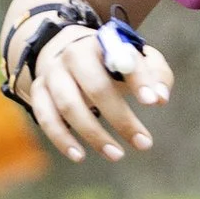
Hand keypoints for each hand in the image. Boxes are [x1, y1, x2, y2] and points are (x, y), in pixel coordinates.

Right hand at [31, 24, 174, 164]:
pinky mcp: (39, 91)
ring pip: (68, 106)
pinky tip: (79, 155)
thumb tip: (160, 98)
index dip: (138, 79)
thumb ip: (156, 75)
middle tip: (144, 143)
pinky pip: (45, 117)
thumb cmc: (112, 63)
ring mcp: (53, 74)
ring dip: (93, 134)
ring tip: (117, 155)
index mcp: (102, 43)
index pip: (121, 57)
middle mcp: (74, 55)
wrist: (69, 53)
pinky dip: (61, 138)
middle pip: (95, 87)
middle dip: (121, 118)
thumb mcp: (137, 59)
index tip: (153, 102)